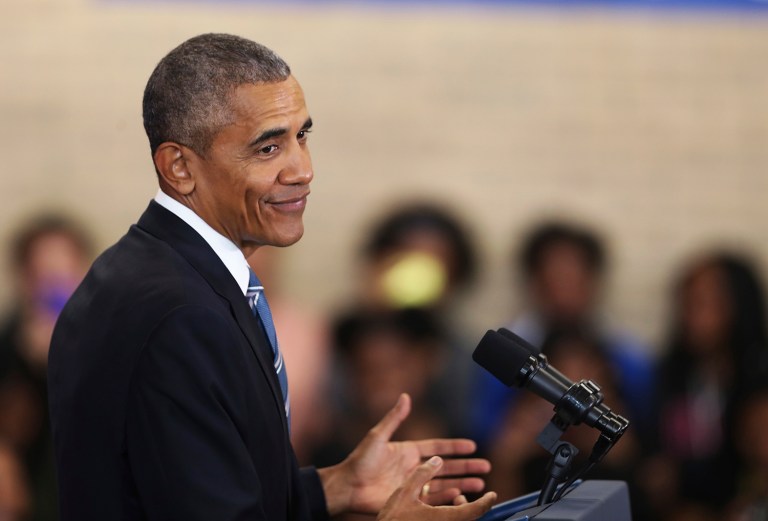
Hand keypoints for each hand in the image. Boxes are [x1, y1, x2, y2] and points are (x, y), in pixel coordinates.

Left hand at [318, 394, 492, 514]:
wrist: (348, 486)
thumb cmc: (360, 460)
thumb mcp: (378, 436)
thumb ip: (394, 417)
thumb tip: (406, 396)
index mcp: (408, 451)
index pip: (438, 447)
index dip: (455, 446)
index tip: (472, 446)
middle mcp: (413, 467)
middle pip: (446, 466)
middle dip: (466, 467)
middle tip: (485, 467)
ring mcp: (412, 484)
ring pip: (444, 483)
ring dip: (462, 483)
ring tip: (480, 484)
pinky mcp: (409, 499)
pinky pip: (432, 498)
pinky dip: (448, 497)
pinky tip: (461, 495)